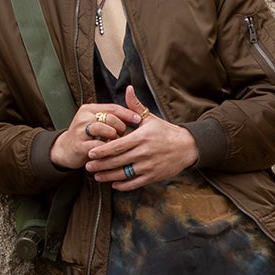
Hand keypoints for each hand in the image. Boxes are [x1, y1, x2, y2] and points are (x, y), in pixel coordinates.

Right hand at [49, 102, 141, 170]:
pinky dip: (108, 149)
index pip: (112, 107)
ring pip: (103, 129)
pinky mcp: (79, 145)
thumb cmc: (85, 137)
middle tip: (125, 134)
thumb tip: (134, 115)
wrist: (65, 150)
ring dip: (114, 136)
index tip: (139, 119)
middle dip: (121, 126)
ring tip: (117, 142)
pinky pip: (98, 146)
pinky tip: (113, 153)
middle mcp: (84, 117)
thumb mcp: (96, 123)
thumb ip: (111, 118)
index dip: (127, 113)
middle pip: (109, 117)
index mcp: (89, 109)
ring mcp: (80, 131)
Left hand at [83, 85, 197, 188]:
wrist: (187, 147)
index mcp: (141, 137)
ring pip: (124, 174)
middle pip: (117, 161)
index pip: (117, 145)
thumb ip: (135, 106)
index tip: (90, 153)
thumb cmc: (166, 131)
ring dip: (108, 176)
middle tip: (88, 166)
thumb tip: (127, 88)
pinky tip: (114, 184)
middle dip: (100, 165)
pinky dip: (123, 185)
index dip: (102, 150)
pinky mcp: (153, 176)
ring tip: (97, 176)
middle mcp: (144, 153)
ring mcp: (148, 166)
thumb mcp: (150, 118)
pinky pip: (135, 183)